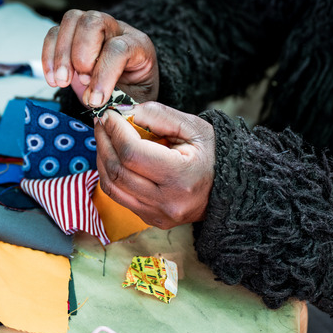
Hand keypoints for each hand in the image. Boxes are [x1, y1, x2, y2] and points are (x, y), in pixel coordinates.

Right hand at [42, 9, 159, 108]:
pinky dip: (48, 56)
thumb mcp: (135, 102)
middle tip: (82, 82)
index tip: (96, 100)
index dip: (104, 74)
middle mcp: (115, 29)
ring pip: (72, 20)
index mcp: (138, 44)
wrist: (126, 91)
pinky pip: (54, 33)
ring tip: (62, 82)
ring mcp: (93, 28)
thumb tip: (95, 102)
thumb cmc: (132, 95)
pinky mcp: (72, 36)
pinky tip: (53, 80)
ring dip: (62, 54)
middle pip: (94, 22)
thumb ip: (120, 102)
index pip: (118, 48)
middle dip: (81, 55)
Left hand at [94, 102, 215, 228]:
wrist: (230, 186)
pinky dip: (111, 174)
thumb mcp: (192, 126)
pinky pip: (119, 197)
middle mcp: (168, 202)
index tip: (109, 115)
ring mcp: (158, 215)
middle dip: (104, 142)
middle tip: (101, 122)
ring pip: (112, 187)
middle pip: (118, 171)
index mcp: (182, 177)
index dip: (115, 131)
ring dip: (103, 159)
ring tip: (105, 138)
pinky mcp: (152, 219)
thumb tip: (122, 113)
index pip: (132, 154)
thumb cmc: (212, 153)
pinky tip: (114, 157)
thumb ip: (157, 115)